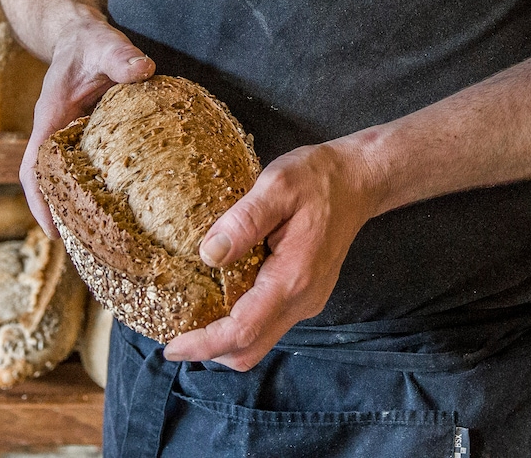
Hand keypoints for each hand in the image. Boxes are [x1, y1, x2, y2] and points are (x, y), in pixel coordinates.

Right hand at [19, 14, 153, 234]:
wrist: (77, 31)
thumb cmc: (87, 41)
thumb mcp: (103, 43)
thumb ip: (120, 56)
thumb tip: (143, 69)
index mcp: (50, 117)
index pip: (33, 167)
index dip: (39, 200)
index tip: (53, 230)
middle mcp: (55, 132)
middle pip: (48, 184)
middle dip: (61, 215)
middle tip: (86, 250)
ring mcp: (69, 135)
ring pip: (66, 179)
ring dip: (79, 205)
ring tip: (106, 239)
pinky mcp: (84, 135)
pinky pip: (85, 167)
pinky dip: (97, 187)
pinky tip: (124, 204)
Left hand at [164, 138, 384, 370]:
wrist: (358, 181)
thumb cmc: (318, 179)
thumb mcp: (277, 185)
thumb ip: (244, 221)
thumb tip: (208, 254)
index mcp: (293, 277)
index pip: (243, 330)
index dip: (204, 344)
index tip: (172, 346)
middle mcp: (302, 299)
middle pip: (250, 349)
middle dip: (209, 350)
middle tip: (173, 332)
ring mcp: (306, 301)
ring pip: (259, 341)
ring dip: (223, 338)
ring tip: (190, 315)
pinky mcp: (305, 296)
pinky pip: (268, 323)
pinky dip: (240, 323)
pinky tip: (220, 296)